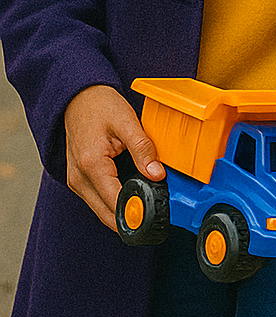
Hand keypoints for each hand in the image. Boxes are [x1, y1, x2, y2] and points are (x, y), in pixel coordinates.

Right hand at [64, 84, 164, 230]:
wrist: (78, 97)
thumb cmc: (99, 105)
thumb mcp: (126, 121)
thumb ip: (143, 148)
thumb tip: (157, 174)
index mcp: (91, 165)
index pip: (115, 203)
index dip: (136, 213)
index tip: (156, 216)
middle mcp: (79, 178)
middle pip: (106, 215)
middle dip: (131, 219)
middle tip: (156, 217)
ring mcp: (76, 181)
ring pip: (101, 210)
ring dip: (123, 211)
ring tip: (147, 204)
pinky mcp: (79, 180)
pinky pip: (98, 200)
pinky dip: (114, 201)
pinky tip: (132, 194)